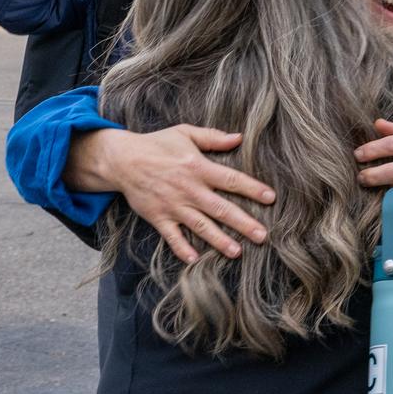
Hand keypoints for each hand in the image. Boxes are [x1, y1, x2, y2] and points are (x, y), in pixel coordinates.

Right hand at [71, 125, 275, 263]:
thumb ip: (213, 137)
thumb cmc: (157, 144)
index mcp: (198, 167)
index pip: (231, 180)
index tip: (271, 198)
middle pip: (221, 209)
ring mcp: (173, 205)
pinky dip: (182, 249)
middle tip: (263, 236)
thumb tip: (240, 138)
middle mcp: (189, 189)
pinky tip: (195, 260)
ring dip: (219, 240)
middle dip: (243, 223)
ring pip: (201, 226)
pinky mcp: (158, 217)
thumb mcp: (185, 133)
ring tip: (237, 252)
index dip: (252, 189)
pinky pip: (172, 236)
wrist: (121, 159)